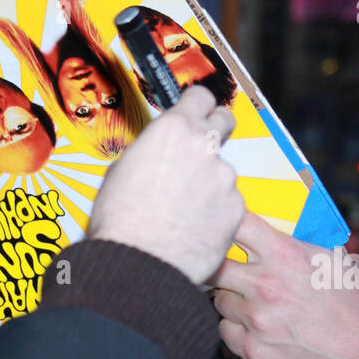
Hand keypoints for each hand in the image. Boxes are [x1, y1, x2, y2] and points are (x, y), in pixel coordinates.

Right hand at [88, 85, 243, 285]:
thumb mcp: (122, 169)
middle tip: (201, 148)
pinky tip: (195, 225)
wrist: (141, 262)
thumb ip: (152, 150)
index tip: (196, 112)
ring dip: (209, 182)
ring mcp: (225, 178)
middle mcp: (205, 146)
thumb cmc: (122, 220)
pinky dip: (216, 211)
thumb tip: (159, 152)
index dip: (197, 105)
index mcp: (174, 130)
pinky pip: (229, 202)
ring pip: (223, 170)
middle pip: (225, 120)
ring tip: (183, 208)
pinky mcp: (237, 208)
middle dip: (216, 129)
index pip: (200, 96)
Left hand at [211, 212, 358, 358]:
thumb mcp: (335, 261)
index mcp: (286, 256)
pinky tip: (260, 328)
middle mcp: (266, 286)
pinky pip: (227, 330)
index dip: (226, 221)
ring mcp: (257, 321)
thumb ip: (300, 241)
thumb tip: (277, 224)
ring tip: (258, 304)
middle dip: (221, 265)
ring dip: (233, 299)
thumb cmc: (356, 309)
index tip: (226, 226)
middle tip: (233, 269)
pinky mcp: (253, 351)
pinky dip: (238, 328)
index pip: (236, 223)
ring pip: (220, 300)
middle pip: (215, 265)